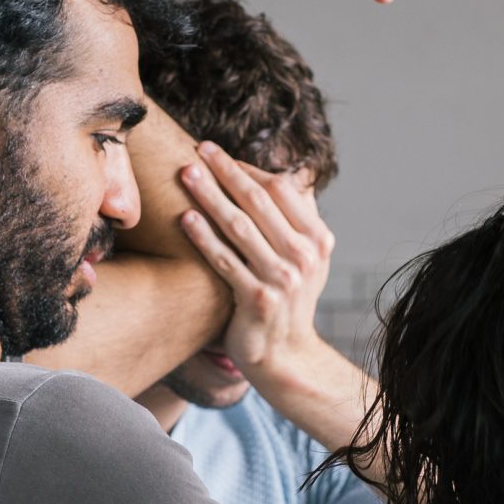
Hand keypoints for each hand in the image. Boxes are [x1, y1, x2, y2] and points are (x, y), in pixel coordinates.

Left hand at [178, 143, 334, 379]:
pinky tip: (185, 219)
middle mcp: (304, 257)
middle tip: (199, 150)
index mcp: (318, 239)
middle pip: (259, 201)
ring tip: (186, 174)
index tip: (219, 154)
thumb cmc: (287, 299)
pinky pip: (225, 260)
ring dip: (210, 196)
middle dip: (226, 171)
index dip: (248, 169)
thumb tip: (285, 174)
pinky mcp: (257, 300)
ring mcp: (282, 279)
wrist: (285, 354)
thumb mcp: (305, 259)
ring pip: (239, 227)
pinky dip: (204, 237)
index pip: (282, 189)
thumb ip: (296, 220)